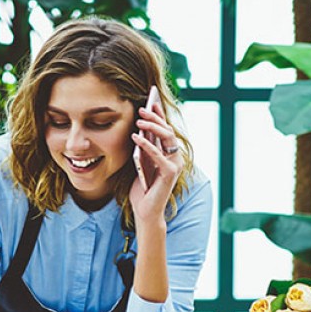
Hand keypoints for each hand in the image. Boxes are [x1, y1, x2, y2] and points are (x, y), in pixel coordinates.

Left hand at [130, 104, 181, 226]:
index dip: (160, 115)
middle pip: (167, 131)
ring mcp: (174, 165)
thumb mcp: (141, 163)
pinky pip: (157, 154)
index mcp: (169, 154)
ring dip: (152, 127)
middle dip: (155, 117)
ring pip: (166, 138)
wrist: (145, 211)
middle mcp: (175, 158)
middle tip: (142, 107)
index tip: (151, 100)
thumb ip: (143, 148)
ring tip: (139, 119)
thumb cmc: (143, 188)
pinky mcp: (170, 173)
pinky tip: (135, 137)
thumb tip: (138, 128)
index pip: (165, 130)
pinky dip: (147, 144)